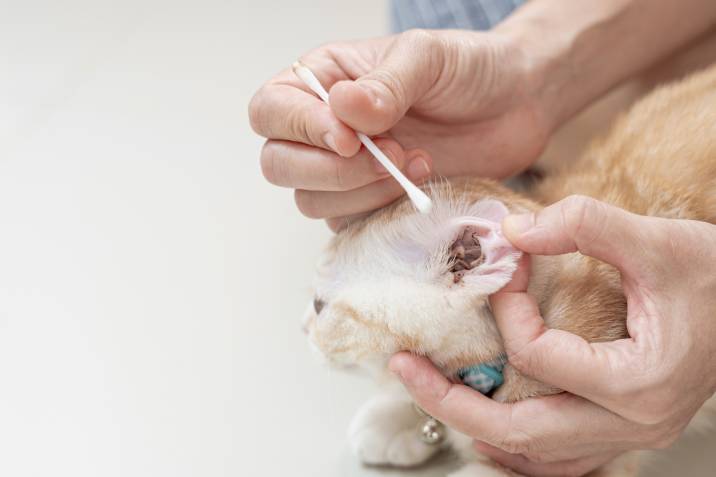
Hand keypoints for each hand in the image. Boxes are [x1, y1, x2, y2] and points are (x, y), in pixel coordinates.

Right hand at [249, 29, 549, 229]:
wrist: (515, 105)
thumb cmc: (466, 70)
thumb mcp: (427, 58)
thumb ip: (385, 83)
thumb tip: (341, 110)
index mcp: (322, 81)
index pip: (271, 111)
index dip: (300, 130)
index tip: (351, 139)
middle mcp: (323, 129)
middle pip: (280, 165)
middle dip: (330, 170)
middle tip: (388, 155)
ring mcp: (345, 171)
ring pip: (311, 201)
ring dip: (362, 192)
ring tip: (416, 163)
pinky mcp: (371, 204)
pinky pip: (350, 225)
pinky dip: (381, 212)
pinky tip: (420, 183)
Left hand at [389, 195, 715, 475]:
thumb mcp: (659, 241)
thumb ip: (586, 225)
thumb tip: (514, 231)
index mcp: (636, 382)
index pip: (539, 357)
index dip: (507, 311)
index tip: (506, 269)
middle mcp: (630, 424)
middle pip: (520, 433)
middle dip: (453, 402)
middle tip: (405, 371)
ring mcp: (627, 436)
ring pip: (536, 458)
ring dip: (477, 428)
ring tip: (432, 396)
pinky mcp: (623, 430)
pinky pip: (558, 459)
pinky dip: (515, 447)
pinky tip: (488, 426)